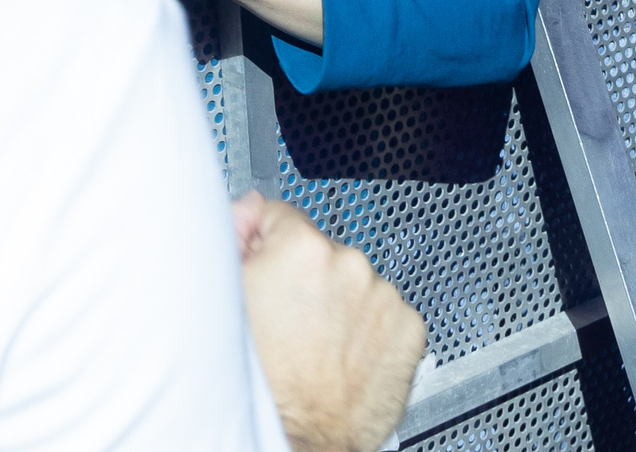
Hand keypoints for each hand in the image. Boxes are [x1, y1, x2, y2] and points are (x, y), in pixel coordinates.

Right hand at [237, 193, 425, 451]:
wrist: (299, 436)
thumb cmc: (262, 379)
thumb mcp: (224, 296)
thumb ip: (236, 233)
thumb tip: (250, 206)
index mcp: (303, 248)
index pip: (281, 217)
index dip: (266, 248)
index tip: (266, 278)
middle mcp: (351, 264)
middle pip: (321, 253)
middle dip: (305, 278)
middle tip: (286, 321)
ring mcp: (385, 298)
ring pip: (354, 284)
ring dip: (339, 304)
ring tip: (314, 343)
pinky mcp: (410, 330)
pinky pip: (384, 314)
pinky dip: (369, 329)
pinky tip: (343, 352)